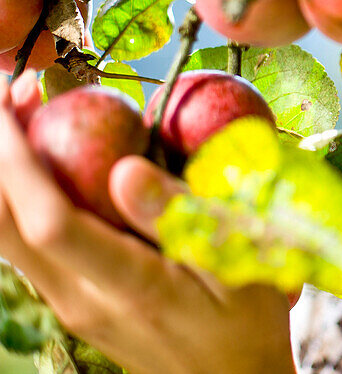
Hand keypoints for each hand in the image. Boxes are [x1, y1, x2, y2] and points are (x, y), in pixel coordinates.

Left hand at [0, 72, 296, 373]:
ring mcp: (70, 302)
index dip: (19, 162)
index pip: (48, 221)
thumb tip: (127, 169)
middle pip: (5, 226)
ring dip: (4, 170)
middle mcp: (80, 298)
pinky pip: (27, 241)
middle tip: (10, 91)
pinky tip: (47, 158)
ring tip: (22, 111)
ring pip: (7, 235)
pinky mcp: (73, 298)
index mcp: (125, 287)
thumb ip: (182, 218)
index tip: (12, 108)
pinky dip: (21, 191)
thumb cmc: (246, 322)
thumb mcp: (238, 265)